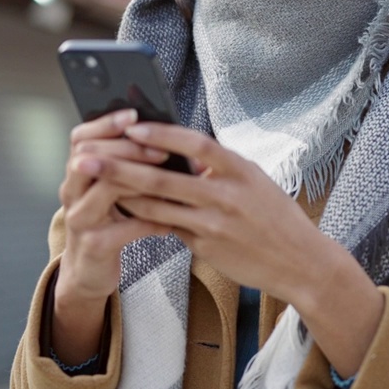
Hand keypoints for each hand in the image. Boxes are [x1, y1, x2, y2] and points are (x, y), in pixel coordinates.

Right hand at [53, 109, 171, 363]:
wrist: (88, 271)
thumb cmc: (108, 223)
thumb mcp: (111, 192)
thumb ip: (126, 167)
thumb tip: (166, 136)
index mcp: (76, 174)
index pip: (80, 138)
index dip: (105, 124)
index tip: (133, 115)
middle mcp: (71, 193)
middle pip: (89, 157)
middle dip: (127, 149)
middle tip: (160, 150)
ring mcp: (79, 219)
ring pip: (105, 189)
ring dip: (140, 180)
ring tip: (168, 179)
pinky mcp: (94, 245)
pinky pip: (124, 228)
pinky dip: (150, 221)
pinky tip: (169, 221)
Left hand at [108, 123, 386, 376]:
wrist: (301, 262)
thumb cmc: (275, 216)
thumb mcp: (254, 180)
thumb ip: (219, 167)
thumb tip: (180, 152)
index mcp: (240, 170)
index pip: (195, 144)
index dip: (161, 134)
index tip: (131, 126)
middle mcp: (225, 195)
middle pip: (163, 177)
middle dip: (120, 166)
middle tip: (87, 157)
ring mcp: (214, 224)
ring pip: (157, 206)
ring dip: (122, 193)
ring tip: (93, 181)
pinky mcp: (205, 247)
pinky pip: (166, 228)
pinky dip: (142, 216)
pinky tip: (121, 209)